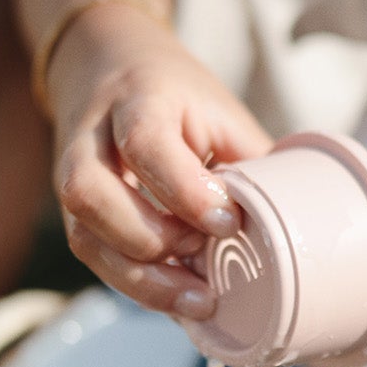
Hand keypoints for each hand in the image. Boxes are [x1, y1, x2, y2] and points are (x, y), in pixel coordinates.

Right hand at [47, 4, 271, 315]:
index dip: (185, 189)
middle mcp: (90, 136)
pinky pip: (94, 257)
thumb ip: (248, 164)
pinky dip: (135, 285)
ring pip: (84, 236)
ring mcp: (71, 176)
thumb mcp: (220, 112)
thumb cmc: (177, 98)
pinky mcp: (75, 213)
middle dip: (150, 239)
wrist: (107, 66)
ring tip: (196, 299)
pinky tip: (176, 297)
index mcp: (138, 97)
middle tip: (203, 256)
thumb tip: (296, 225)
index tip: (228, 223)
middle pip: (90, 193)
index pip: (144, 142)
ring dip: (140, 278)